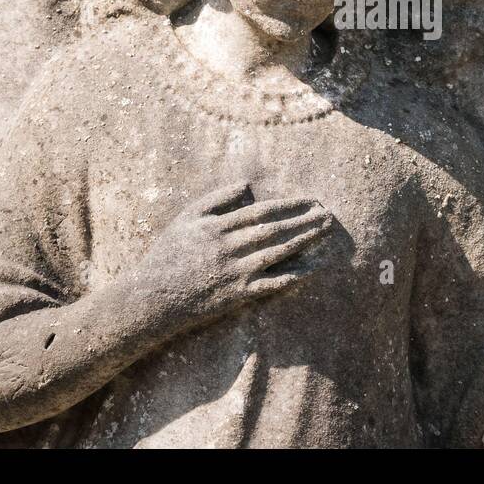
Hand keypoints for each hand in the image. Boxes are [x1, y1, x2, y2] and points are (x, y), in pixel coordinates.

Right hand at [131, 183, 333, 330]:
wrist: (153, 297)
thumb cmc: (168, 254)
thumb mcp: (187, 218)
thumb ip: (216, 199)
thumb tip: (247, 185)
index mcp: (218, 227)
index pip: (262, 211)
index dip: (290, 205)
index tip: (311, 200)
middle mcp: (229, 247)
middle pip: (275, 230)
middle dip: (305, 221)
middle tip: (329, 214)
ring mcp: (234, 272)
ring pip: (277, 253)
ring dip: (305, 241)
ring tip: (325, 232)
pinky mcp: (237, 295)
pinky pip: (271, 284)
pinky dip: (293, 276)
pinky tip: (312, 268)